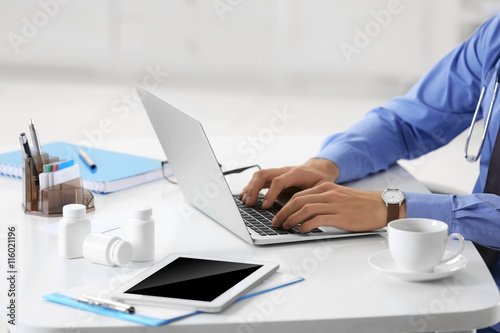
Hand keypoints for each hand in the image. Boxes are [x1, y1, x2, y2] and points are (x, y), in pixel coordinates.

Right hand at [240, 158, 339, 208]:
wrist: (318, 170)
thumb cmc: (320, 180)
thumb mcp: (321, 188)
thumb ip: (310, 198)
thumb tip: (302, 213)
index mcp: (296, 173)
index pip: (278, 181)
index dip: (270, 194)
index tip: (264, 206)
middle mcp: (284, 171)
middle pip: (264, 174)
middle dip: (254, 189)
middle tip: (250, 204)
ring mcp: (277, 173)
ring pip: (259, 175)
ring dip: (250, 188)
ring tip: (245, 202)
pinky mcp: (273, 178)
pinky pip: (259, 179)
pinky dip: (250, 187)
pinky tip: (244, 196)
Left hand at [272, 182, 403, 232]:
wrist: (381, 206)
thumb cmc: (361, 205)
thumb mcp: (338, 196)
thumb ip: (323, 200)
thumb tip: (305, 211)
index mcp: (326, 187)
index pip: (299, 194)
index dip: (285, 205)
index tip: (278, 214)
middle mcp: (328, 193)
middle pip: (297, 200)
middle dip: (283, 212)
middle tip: (276, 222)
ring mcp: (334, 204)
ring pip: (305, 209)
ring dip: (291, 219)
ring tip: (285, 227)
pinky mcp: (340, 216)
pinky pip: (317, 219)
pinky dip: (305, 225)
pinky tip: (301, 230)